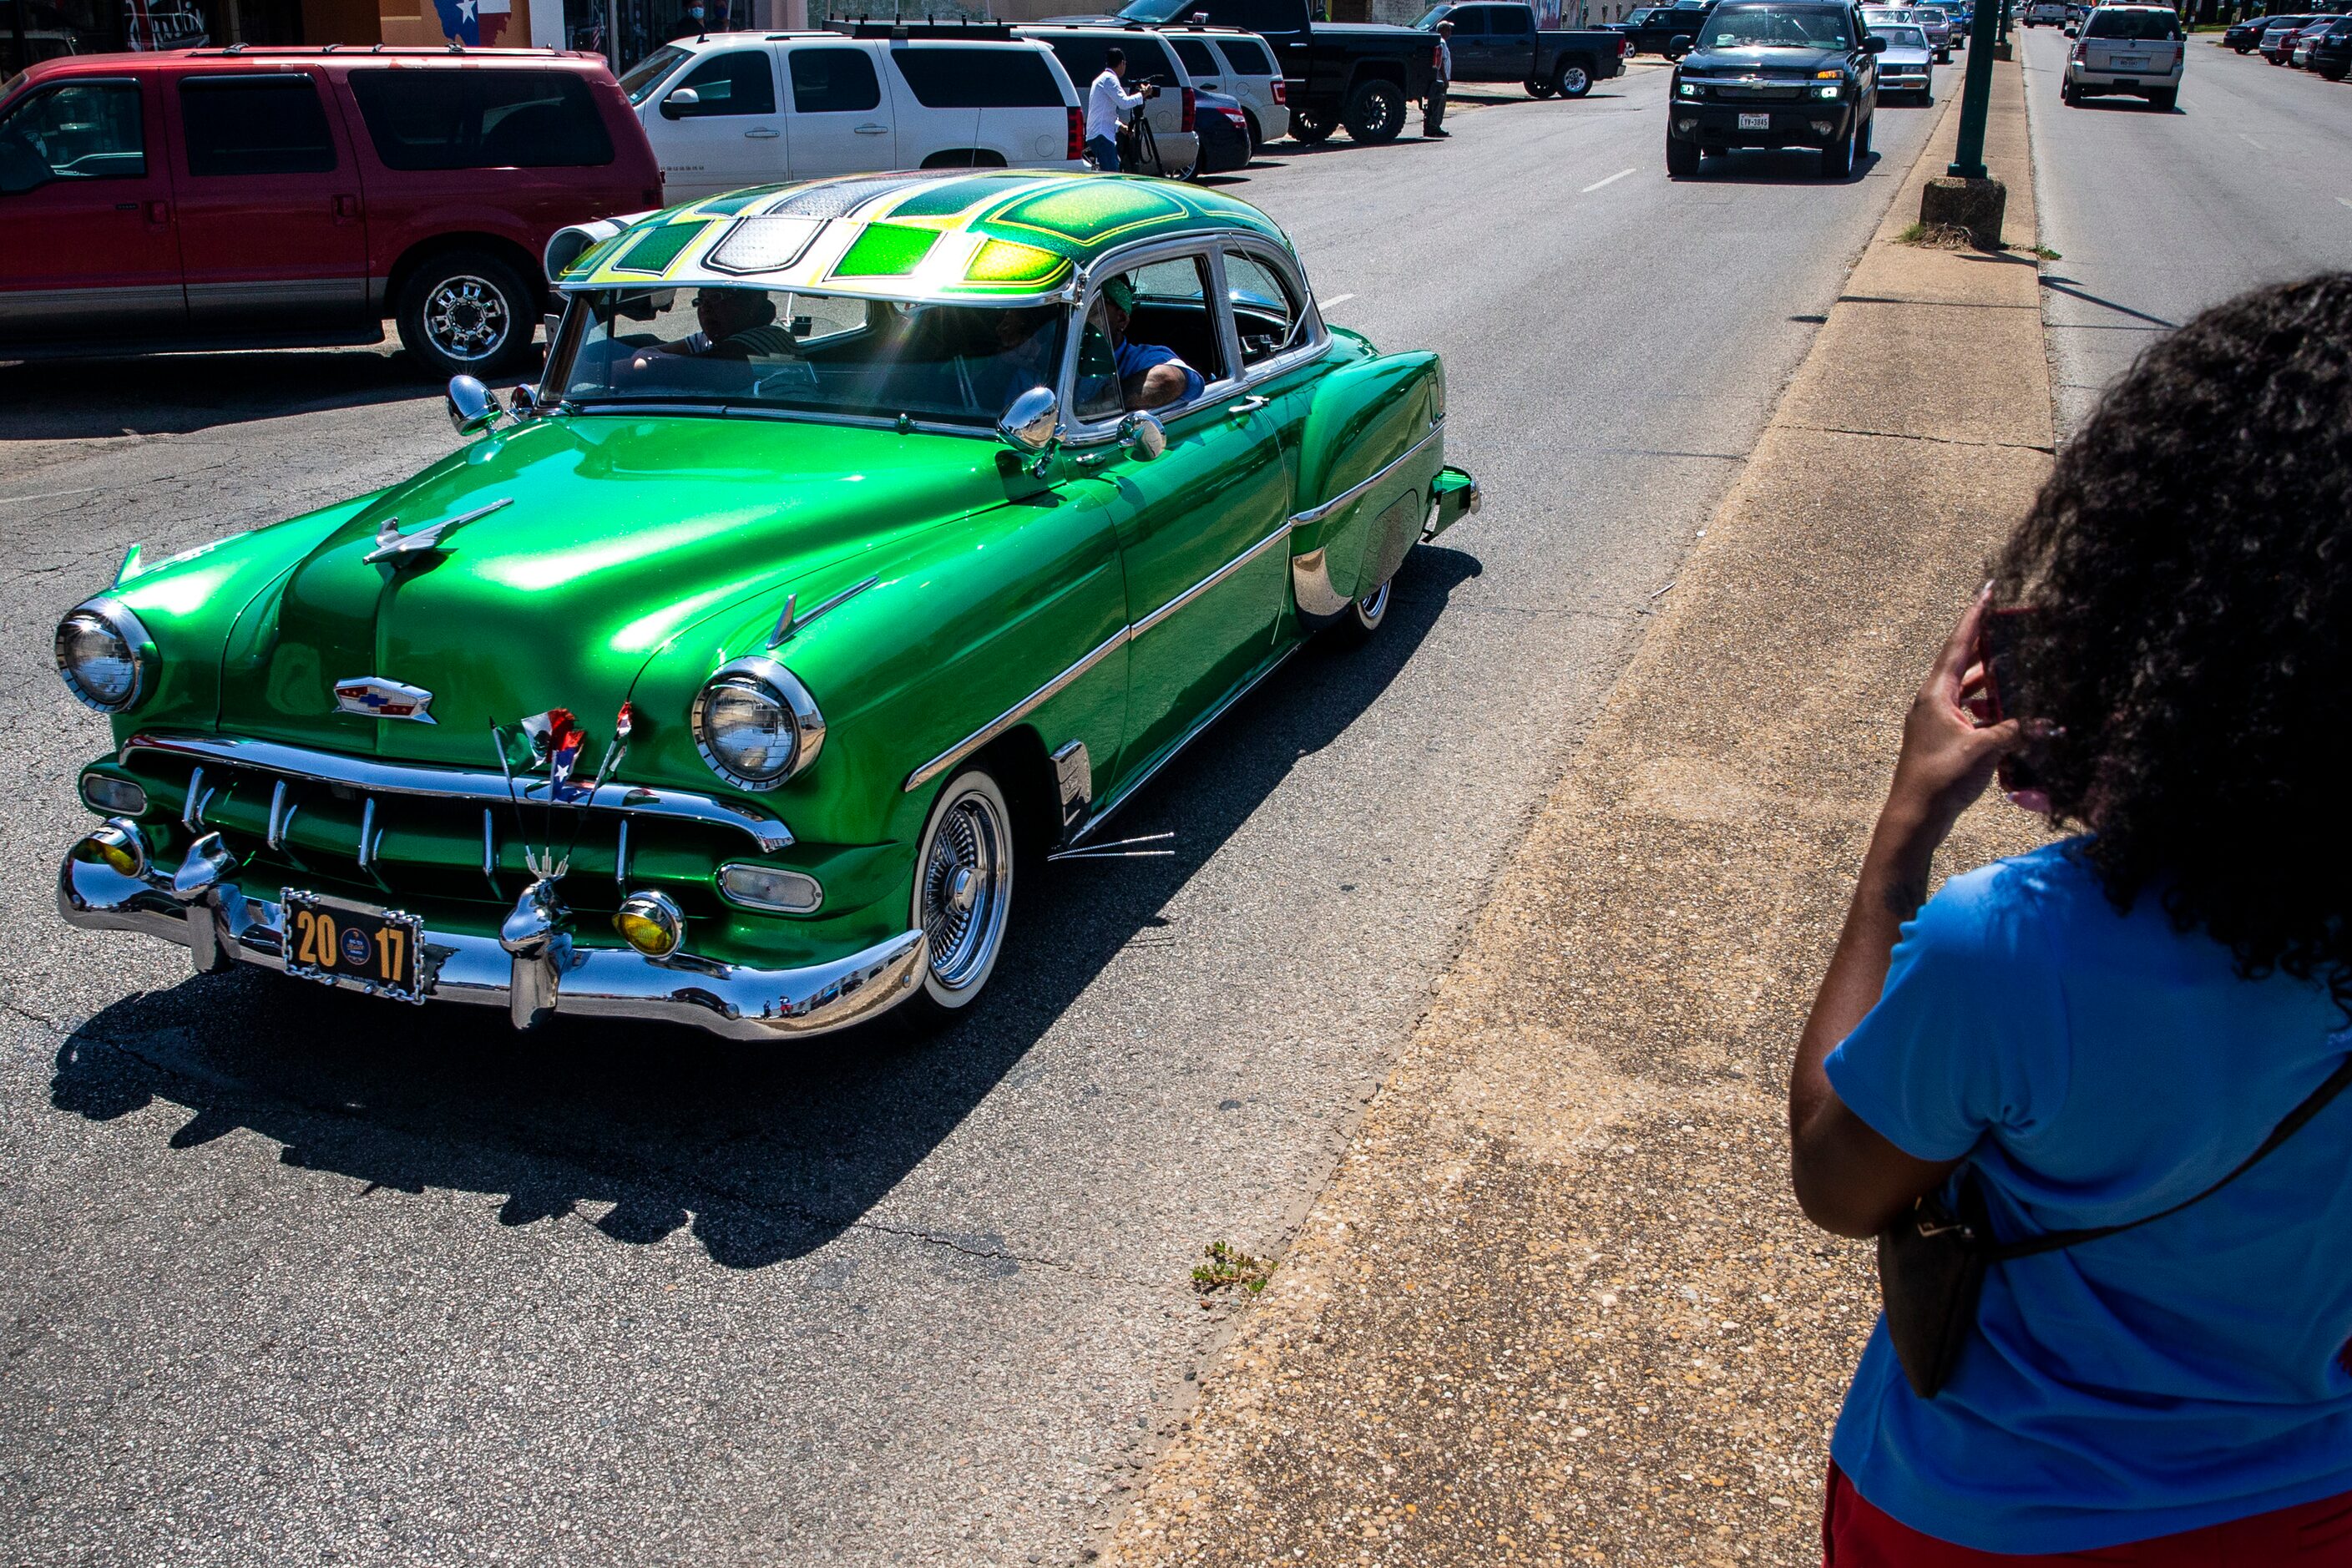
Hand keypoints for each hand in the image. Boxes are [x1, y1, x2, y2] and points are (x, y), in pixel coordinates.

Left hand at [1882, 587, 2023, 853]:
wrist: (1915, 817)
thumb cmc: (1941, 779)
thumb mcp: (1984, 750)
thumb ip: (2016, 731)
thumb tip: (2047, 724)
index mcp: (1936, 695)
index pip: (1959, 646)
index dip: (1974, 617)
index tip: (1986, 591)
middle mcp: (1934, 703)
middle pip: (1966, 666)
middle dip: (1991, 649)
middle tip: (2014, 629)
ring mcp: (1938, 722)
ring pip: (1972, 694)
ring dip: (1996, 685)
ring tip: (2023, 673)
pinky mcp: (1946, 741)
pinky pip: (1974, 717)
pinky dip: (1994, 714)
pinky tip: (2016, 717)